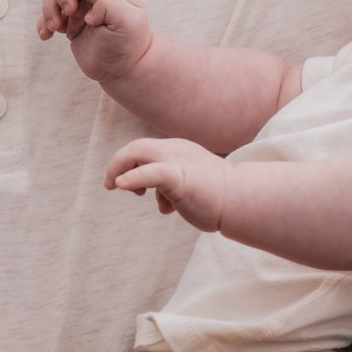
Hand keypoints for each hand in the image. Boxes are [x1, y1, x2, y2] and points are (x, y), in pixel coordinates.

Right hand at [38, 0, 152, 88]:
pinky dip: (43, 24)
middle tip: (67, 12)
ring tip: (53, 28)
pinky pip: (50, 17)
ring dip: (49, 9)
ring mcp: (81, 9)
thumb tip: (88, 12)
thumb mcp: (130, 22)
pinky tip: (45, 35)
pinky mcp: (70, 24)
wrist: (122, 70)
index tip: (93, 2)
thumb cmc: (130, 44)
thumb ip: (111, 6)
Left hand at [105, 135, 228, 230]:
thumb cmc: (218, 198)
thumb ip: (173, 189)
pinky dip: (134, 177)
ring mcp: (178, 161)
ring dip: (121, 170)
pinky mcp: (181, 177)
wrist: (243, 200)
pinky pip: (152, 172)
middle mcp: (176, 150)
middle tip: (109, 186)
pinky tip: (121, 185)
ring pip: (139, 153)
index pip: (145, 149)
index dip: (127, 164)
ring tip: (119, 188)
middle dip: (117, 165)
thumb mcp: (190, 187)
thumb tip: (162, 203)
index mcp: (178, 150)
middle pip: (137, 148)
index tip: (120, 184)